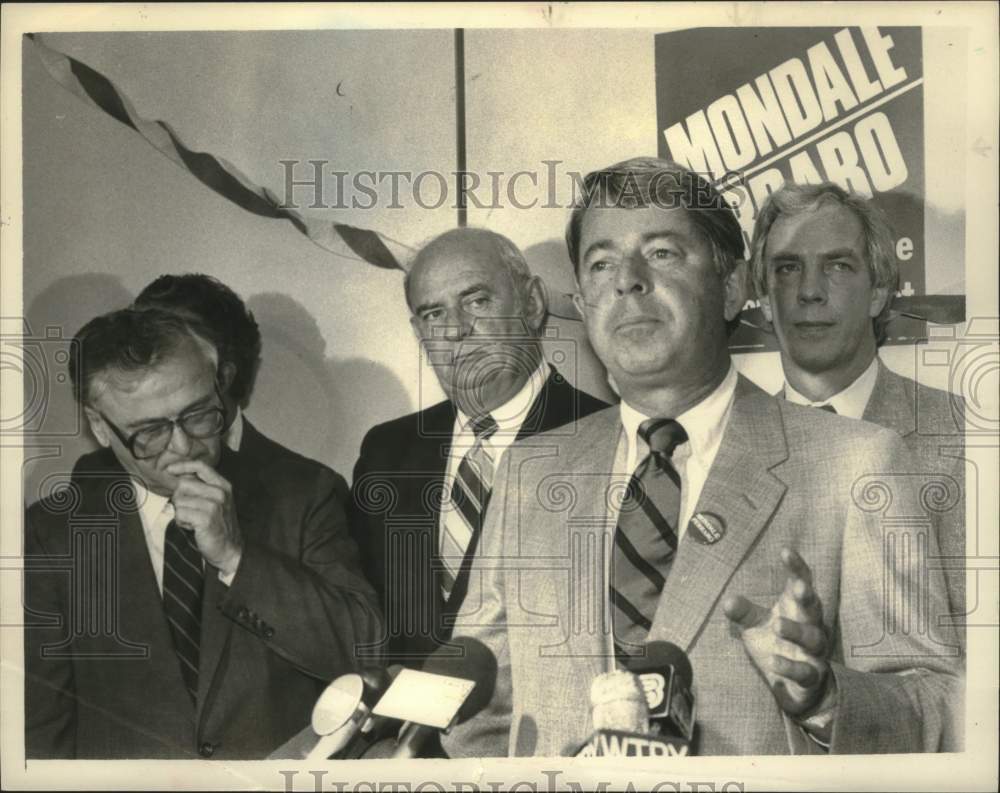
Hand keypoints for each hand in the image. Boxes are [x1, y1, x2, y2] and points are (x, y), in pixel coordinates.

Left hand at [167, 460, 242, 576]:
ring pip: (179, 500)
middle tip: (190, 511)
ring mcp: (214, 505)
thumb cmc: (218, 525)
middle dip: (180, 498)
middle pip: (184, 484)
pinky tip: (192, 527)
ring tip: (193, 520)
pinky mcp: (206, 518)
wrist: (229, 548)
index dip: (182, 466)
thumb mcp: (215, 501)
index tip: (169, 469)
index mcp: (223, 485)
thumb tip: (177, 477)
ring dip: (181, 512)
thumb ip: (201, 488)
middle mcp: (220, 493)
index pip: (201, 466)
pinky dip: (181, 522)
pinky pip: (180, 514)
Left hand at [723, 548, 830, 716]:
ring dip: (796, 631)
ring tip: (777, 625)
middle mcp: (810, 627)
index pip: (801, 583)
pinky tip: (774, 661)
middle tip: (799, 588)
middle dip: (808, 597)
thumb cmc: (776, 646)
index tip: (786, 551)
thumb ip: (744, 613)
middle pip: (814, 609)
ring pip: (813, 639)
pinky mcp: (811, 677)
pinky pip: (804, 671)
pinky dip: (789, 666)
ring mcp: (813, 653)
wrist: (794, 689)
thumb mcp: (755, 627)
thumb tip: (728, 601)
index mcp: (796, 609)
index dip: (797, 568)